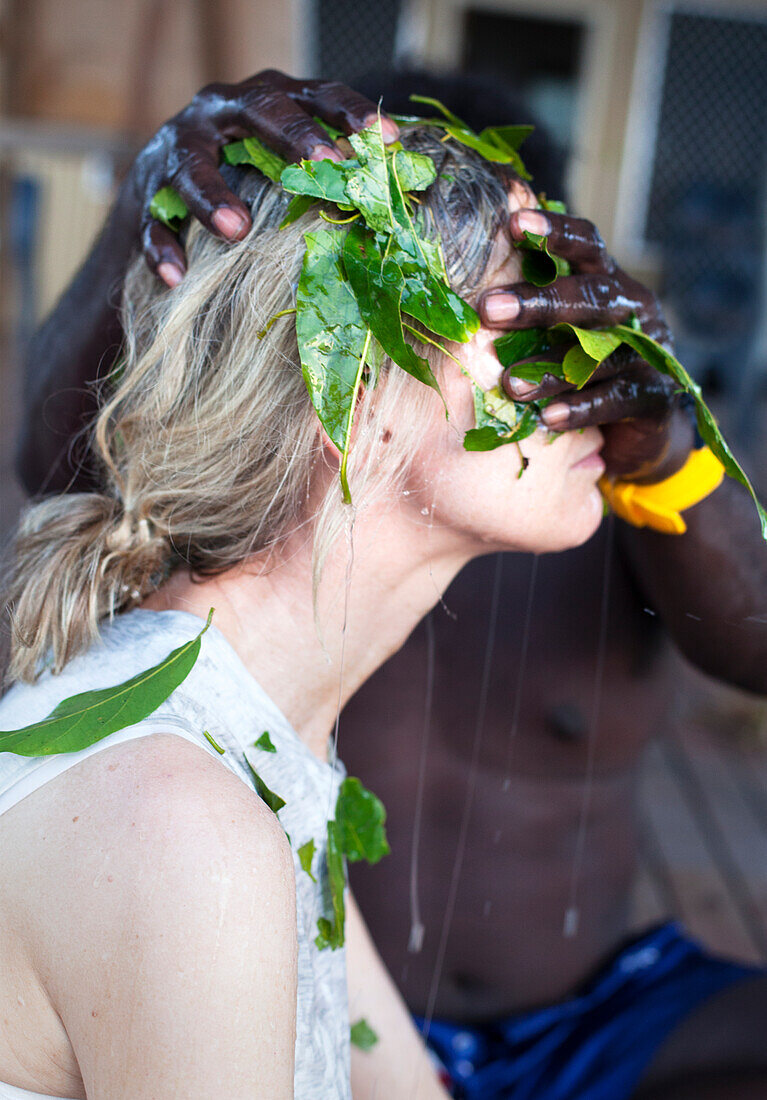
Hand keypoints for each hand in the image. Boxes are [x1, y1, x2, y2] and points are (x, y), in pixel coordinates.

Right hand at [120, 70, 397, 287]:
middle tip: (327, 162)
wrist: (159, 198)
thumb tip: (395, 201)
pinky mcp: (144, 192)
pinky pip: (150, 220)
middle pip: (260, 109)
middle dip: (294, 135)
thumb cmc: (242, 183)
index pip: (315, 95)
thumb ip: (327, 175)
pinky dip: (162, 247)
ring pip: (192, 163)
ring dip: (212, 195)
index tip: (387, 140)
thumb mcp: (283, 169)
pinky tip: (176, 276)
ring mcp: (177, 148)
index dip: (351, 113)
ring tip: (236, 229)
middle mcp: (221, 112)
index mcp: (265, 103)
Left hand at [478, 210, 694, 481]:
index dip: (555, 232)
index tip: (514, 225)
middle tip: (488, 309)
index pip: (587, 244)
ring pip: (600, 354)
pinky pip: (616, 400)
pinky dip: (581, 408)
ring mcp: (648, 353)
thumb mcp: (564, 327)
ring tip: (509, 383)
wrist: (645, 422)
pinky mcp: (654, 396)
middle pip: (591, 296)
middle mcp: (632, 310)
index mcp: (607, 282)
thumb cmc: (586, 363)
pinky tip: (548, 417)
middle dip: (539, 302)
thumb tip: (470, 287)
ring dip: (551, 369)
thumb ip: (531, 305)